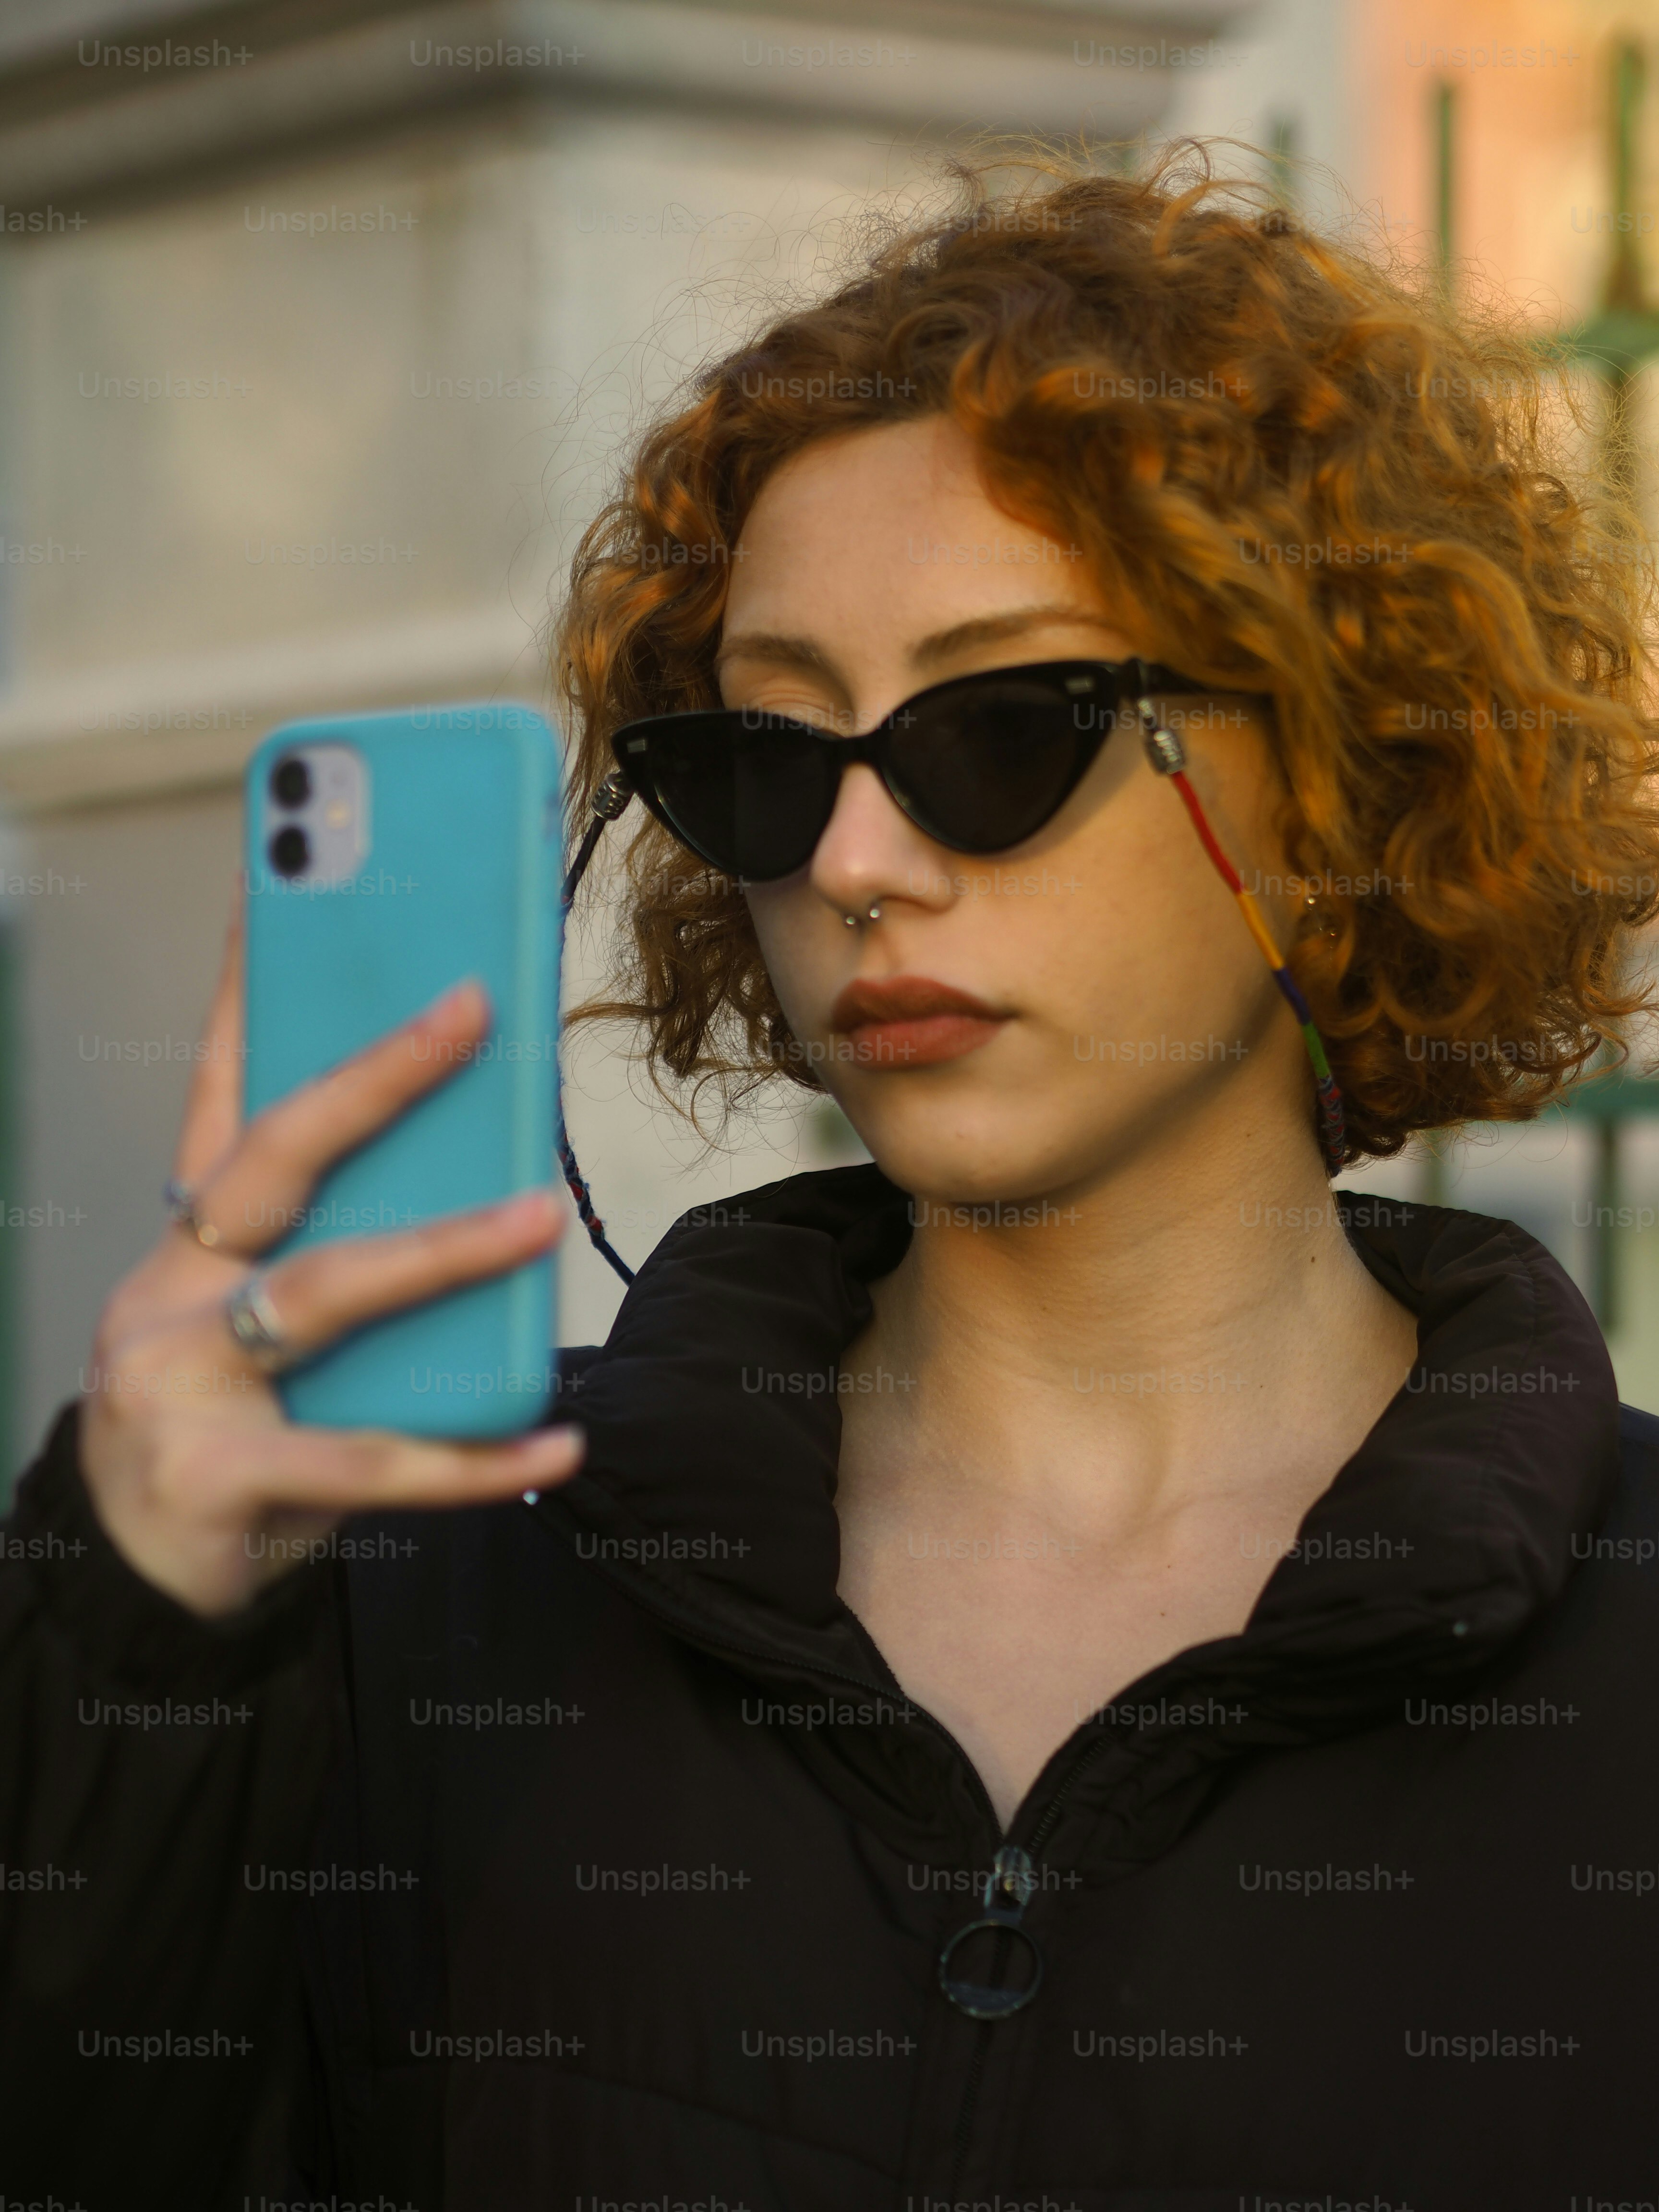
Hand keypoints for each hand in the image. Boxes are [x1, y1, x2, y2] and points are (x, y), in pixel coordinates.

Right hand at [80, 903, 582, 1616]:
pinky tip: (552, 1444)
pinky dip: (470, 1459)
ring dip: (443, 1249)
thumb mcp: (255, 1324)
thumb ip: (339, 1254)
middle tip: (470, 1006)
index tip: (281, 892)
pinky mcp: (220, 1479)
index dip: (249, 991)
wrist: (132, 1578)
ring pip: (328, 1295)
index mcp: (187, 1245)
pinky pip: (371, 1461)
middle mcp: (168, 1294)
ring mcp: (182, 1383)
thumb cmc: (216, 1427)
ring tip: (539, 1216)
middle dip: (374, 1075)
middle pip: (277, 1158)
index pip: (219, 1093)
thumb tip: (478, 1182)